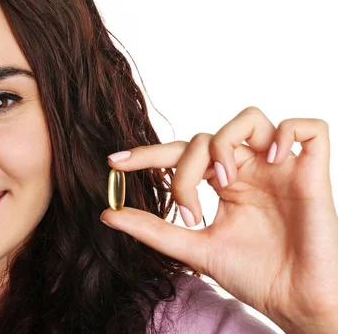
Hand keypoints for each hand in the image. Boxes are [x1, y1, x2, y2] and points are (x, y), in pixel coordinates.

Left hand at [100, 107, 337, 332]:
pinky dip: (286, 134)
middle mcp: (249, 170)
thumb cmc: (251, 275)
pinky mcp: (313, 173)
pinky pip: (308, 128)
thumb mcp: (194, 248)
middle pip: (207, 137)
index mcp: (224, 184)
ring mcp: (280, 168)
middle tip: (188, 211)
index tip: (114, 162)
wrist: (294, 302)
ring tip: (223, 182)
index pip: (182, 153)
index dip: (148, 153)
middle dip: (185, 169)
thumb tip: (107, 213)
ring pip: (250, 118)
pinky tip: (272, 161)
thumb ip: (153, 229)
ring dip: (225, 143)